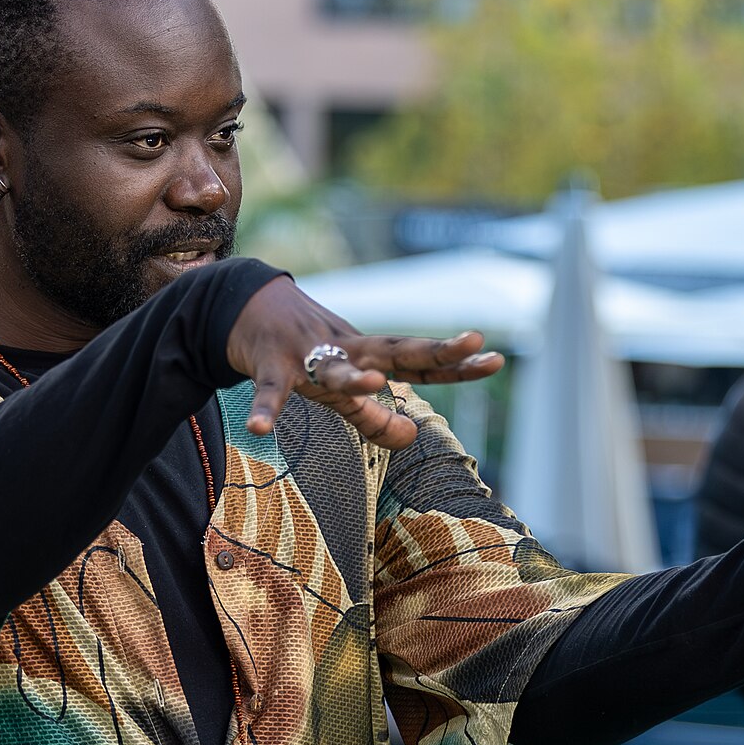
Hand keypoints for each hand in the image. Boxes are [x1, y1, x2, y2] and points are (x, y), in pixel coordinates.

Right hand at [227, 276, 504, 449]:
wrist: (248, 307)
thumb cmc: (304, 350)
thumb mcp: (341, 388)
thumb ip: (374, 416)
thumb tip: (412, 437)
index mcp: (368, 354)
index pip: (420, 362)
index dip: (456, 364)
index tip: (495, 361)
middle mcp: (347, 349)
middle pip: (395, 350)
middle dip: (432, 349)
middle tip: (469, 342)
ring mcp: (308, 353)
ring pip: (334, 369)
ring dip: (352, 377)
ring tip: (373, 383)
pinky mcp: (271, 364)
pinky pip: (270, 390)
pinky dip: (264, 409)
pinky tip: (259, 429)